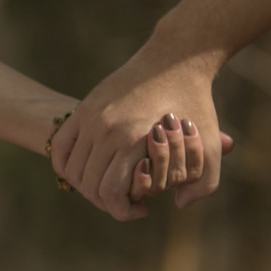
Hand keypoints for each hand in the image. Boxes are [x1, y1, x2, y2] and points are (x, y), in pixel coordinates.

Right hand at [50, 48, 232, 219]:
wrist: (175, 59)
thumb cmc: (195, 103)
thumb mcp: (210, 146)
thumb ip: (205, 183)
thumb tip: (178, 204)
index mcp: (134, 140)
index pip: (110, 194)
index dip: (123, 212)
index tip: (142, 210)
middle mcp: (107, 130)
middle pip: (89, 186)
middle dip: (107, 203)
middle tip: (127, 200)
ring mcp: (91, 118)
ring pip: (73, 172)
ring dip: (88, 187)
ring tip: (110, 186)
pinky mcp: (84, 109)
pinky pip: (61, 150)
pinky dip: (68, 168)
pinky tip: (88, 171)